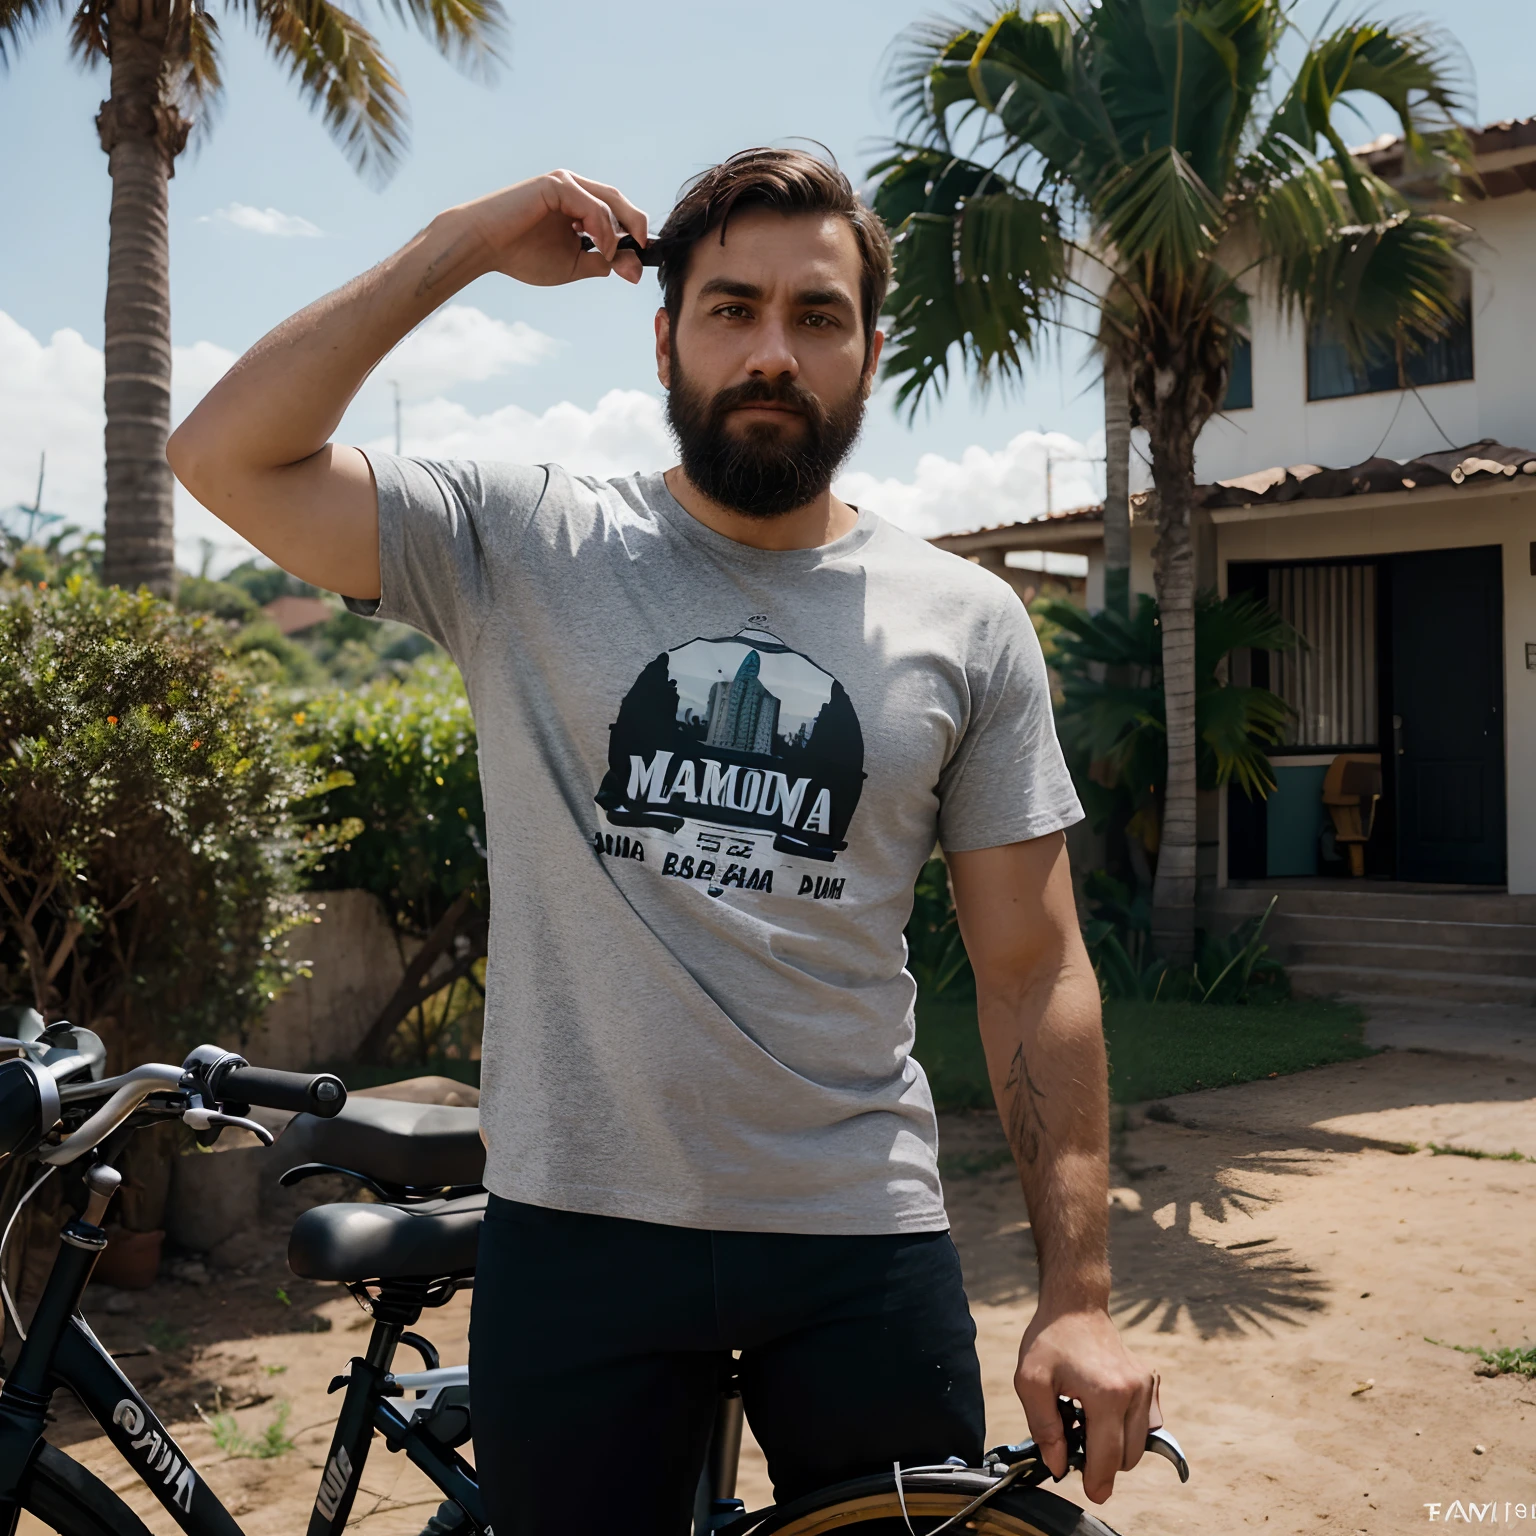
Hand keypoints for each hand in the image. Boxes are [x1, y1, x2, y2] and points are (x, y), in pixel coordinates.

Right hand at [452, 170, 648, 287]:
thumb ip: (601, 262)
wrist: (485, 246)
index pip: (617, 213)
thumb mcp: (572, 265)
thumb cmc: (521, 255)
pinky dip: (600, 227)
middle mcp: (574, 188)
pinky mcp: (555, 184)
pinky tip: (596, 246)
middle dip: (637, 227)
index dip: (634, 235)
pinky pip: (591, 204)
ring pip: (609, 203)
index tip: (642, 263)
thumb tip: (630, 266)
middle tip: (643, 252)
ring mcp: (565, 182)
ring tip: (607, 257)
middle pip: (619, 201)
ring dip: (615, 235)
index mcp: (578, 204)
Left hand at [1014, 1305, 1159, 1503]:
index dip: (1097, 1481)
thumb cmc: (1051, 1340)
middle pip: (1128, 1456)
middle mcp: (1135, 1391)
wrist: (1076, 1304)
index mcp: (1107, 1394)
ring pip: (1140, 1443)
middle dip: (1103, 1461)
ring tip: (1086, 1421)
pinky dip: (1128, 1428)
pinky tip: (1103, 1412)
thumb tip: (1059, 1464)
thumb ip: (1044, 1427)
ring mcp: (1147, 1385)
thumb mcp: (1030, 1381)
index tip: (1091, 1494)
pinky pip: (1146, 1424)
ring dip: (1116, 1445)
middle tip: (1075, 1442)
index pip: (1108, 1457)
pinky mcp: (1151, 1380)